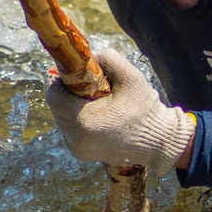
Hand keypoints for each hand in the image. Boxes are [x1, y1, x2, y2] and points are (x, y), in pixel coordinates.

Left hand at [45, 48, 194, 173]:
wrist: (158, 142)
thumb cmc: (145, 109)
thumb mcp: (130, 76)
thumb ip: (107, 58)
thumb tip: (86, 57)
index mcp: (84, 120)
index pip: (54, 94)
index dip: (62, 79)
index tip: (77, 74)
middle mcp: (76, 138)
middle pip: (56, 106)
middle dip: (68, 92)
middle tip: (89, 87)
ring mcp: (77, 148)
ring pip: (61, 118)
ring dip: (72, 106)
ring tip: (97, 103)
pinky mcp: (80, 154)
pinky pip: (69, 130)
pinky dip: (78, 119)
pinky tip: (98, 116)